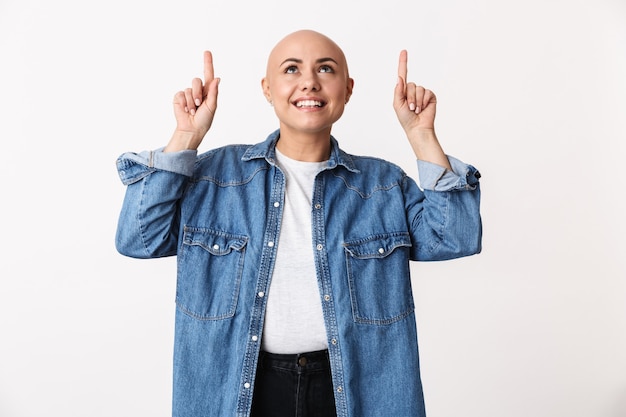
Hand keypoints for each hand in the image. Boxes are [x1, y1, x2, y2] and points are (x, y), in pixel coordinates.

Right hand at [166, 51, 219, 150]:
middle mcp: (198, 91)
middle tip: (199, 104)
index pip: (208, 74)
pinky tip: (186, 110)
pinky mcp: (179, 97)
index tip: (207, 52)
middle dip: (198, 93)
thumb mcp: (212, 107)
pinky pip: (181, 94)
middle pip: (197, 80)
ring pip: (189, 88)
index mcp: (208, 92)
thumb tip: (217, 78)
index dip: (207, 63)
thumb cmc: (204, 120)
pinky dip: (184, 103)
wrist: (192, 129)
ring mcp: (188, 93)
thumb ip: (213, 92)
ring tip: (193, 110)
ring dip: (191, 100)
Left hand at [393, 50, 450, 168]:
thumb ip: (398, 91)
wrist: (417, 128)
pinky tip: (423, 108)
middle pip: (410, 84)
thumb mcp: (397, 105)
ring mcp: (422, 93)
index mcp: (403, 91)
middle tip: (410, 109)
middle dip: (410, 97)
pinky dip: (423, 101)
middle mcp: (412, 90)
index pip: (403, 74)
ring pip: (419, 89)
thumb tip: (399, 77)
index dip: (403, 62)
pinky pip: (426, 92)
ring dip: (416, 101)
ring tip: (416, 110)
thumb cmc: (405, 118)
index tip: (403, 51)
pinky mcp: (430, 96)